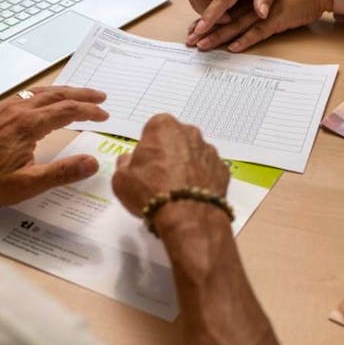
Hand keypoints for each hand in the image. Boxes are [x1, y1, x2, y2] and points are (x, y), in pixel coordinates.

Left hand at [0, 86, 108, 205]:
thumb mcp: (27, 185)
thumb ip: (62, 173)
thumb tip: (92, 163)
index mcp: (28, 125)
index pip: (67, 111)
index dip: (89, 112)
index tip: (104, 115)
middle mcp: (17, 110)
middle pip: (56, 94)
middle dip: (81, 94)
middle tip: (100, 97)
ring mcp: (3, 108)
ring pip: (40, 92)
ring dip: (62, 92)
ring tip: (78, 96)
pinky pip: (24, 96)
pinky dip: (43, 95)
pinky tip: (44, 103)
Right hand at [112, 114, 229, 217]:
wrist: (188, 217)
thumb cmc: (152, 192)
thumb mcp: (121, 179)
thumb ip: (123, 164)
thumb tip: (128, 160)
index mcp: (163, 127)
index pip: (152, 129)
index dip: (147, 147)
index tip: (143, 163)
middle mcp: (189, 133)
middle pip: (175, 140)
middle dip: (167, 153)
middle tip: (157, 177)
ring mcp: (209, 151)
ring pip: (192, 155)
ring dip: (185, 166)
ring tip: (174, 190)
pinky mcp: (222, 169)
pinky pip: (207, 171)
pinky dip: (200, 180)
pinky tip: (190, 195)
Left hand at [188, 0, 332, 52]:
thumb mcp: (273, 1)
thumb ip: (259, 11)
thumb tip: (244, 26)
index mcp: (250, 1)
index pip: (224, 13)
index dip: (208, 22)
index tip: (193, 31)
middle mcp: (253, 6)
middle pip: (224, 20)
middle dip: (205, 31)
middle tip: (189, 42)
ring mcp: (263, 13)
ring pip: (236, 26)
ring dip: (218, 37)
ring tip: (202, 46)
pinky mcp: (276, 20)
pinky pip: (258, 32)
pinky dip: (245, 40)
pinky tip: (232, 48)